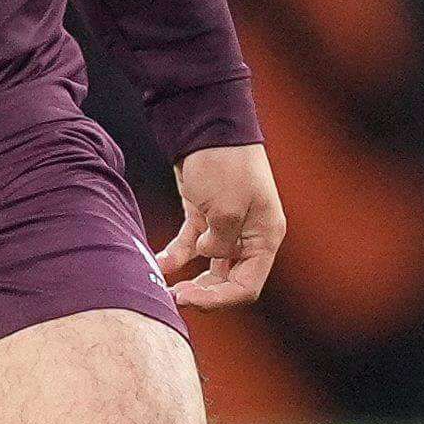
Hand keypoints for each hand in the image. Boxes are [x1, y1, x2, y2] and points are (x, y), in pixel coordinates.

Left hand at [157, 144, 284, 307]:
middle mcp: (249, 236)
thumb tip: (210, 256)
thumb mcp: (226, 209)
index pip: (247, 286)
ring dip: (190, 280)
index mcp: (264, 237)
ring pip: (210, 268)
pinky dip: (176, 257)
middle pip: (229, 281)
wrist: (206, 124)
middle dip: (204, 294)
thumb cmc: (225, 163)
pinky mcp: (204, 216)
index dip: (220, 300)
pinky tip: (159, 264)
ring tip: (168, 289)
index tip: (191, 299)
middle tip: (176, 296)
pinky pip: (191, 246)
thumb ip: (220, 243)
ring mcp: (226, 226)